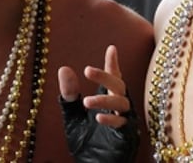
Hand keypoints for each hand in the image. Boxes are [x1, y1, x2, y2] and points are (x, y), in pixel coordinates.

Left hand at [58, 45, 138, 161]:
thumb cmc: (86, 143)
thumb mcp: (72, 117)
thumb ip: (69, 96)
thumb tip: (64, 69)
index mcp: (108, 100)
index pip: (112, 78)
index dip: (112, 63)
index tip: (111, 48)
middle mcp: (120, 108)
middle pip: (119, 85)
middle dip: (105, 75)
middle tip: (88, 70)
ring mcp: (125, 122)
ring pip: (122, 103)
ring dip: (104, 100)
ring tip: (86, 101)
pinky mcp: (127, 137)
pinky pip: (123, 124)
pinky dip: (111, 120)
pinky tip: (98, 118)